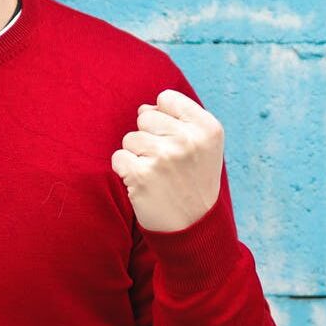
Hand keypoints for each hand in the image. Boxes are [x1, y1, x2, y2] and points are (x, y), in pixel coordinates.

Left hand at [110, 88, 223, 232]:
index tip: (174, 140)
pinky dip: (125, 171)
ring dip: (137, 156)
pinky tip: (143, 184)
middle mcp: (187, 139)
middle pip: (145, 117)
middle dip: (149, 137)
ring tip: (157, 175)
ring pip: (130, 138)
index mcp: (207, 128)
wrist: (194, 227)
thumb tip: (144, 108)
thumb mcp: (204, 145)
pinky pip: (118, 157)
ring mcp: (164, 157)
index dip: (164, 118)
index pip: (166, 98)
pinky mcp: (141, 175)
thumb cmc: (194, 180)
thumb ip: (179, 119)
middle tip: (166, 163)